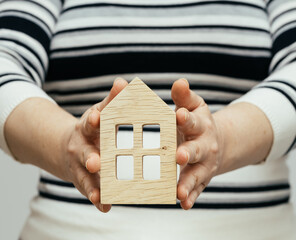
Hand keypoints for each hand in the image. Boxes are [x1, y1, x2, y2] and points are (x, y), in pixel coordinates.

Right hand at [62, 78, 127, 212]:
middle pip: (84, 153)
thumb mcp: (99, 112)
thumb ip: (112, 101)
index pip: (90, 122)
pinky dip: (96, 199)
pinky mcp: (83, 180)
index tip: (97, 117)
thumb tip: (123, 82)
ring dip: (92, 186)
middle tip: (98, 163)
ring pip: (85, 177)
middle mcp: (81, 147)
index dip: (94, 119)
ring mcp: (80, 165)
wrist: (68, 147)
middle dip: (91, 158)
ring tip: (99, 195)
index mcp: (88, 128)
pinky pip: (88, 190)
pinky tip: (104, 207)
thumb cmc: (92, 128)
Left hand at [171, 79, 223, 209]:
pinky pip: (197, 189)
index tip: (178, 115)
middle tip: (178, 155)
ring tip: (178, 191)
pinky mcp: (202, 178)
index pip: (193, 120)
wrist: (215, 141)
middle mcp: (204, 145)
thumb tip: (179, 82)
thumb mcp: (193, 106)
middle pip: (197, 149)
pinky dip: (191, 197)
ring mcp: (204, 164)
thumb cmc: (196, 122)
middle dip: (188, 152)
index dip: (186, 118)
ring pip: (196, 174)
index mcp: (200, 125)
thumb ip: (184, 97)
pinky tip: (183, 205)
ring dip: (188, 182)